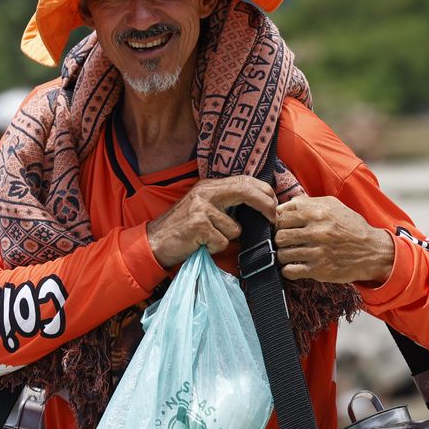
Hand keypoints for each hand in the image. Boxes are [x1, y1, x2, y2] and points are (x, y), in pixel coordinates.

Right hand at [146, 176, 275, 267]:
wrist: (154, 241)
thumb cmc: (182, 228)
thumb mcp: (203, 206)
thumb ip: (226, 202)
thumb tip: (259, 206)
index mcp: (209, 185)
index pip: (244, 180)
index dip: (264, 191)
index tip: (274, 204)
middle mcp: (205, 192)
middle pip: (245, 191)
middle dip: (265, 205)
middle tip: (273, 218)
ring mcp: (201, 208)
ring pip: (235, 228)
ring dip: (226, 238)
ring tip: (208, 238)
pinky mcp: (198, 225)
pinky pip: (222, 241)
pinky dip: (215, 247)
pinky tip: (201, 244)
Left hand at [274, 196, 394, 283]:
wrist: (372, 251)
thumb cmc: (351, 227)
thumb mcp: (333, 206)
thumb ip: (307, 203)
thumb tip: (283, 206)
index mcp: (318, 213)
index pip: (282, 217)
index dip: (279, 223)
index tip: (284, 228)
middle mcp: (317, 232)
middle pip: (280, 236)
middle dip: (280, 239)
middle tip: (286, 242)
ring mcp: (317, 252)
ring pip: (282, 254)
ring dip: (283, 255)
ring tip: (291, 254)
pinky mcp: (319, 270)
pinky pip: (290, 271)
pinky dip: (288, 269)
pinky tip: (295, 265)